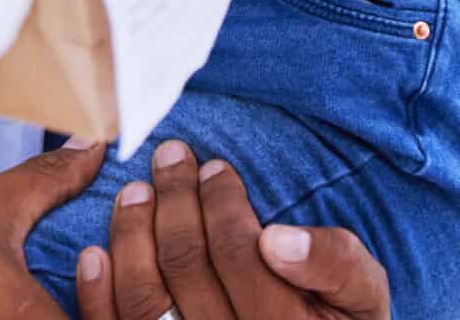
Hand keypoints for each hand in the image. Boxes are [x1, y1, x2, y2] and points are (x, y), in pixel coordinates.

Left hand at [74, 141, 391, 319]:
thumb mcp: (363, 301)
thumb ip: (337, 266)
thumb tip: (278, 237)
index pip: (241, 255)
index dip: (223, 203)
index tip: (215, 167)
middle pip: (188, 268)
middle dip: (176, 200)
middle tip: (171, 158)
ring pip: (143, 301)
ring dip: (132, 235)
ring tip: (134, 191)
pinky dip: (97, 294)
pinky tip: (96, 252)